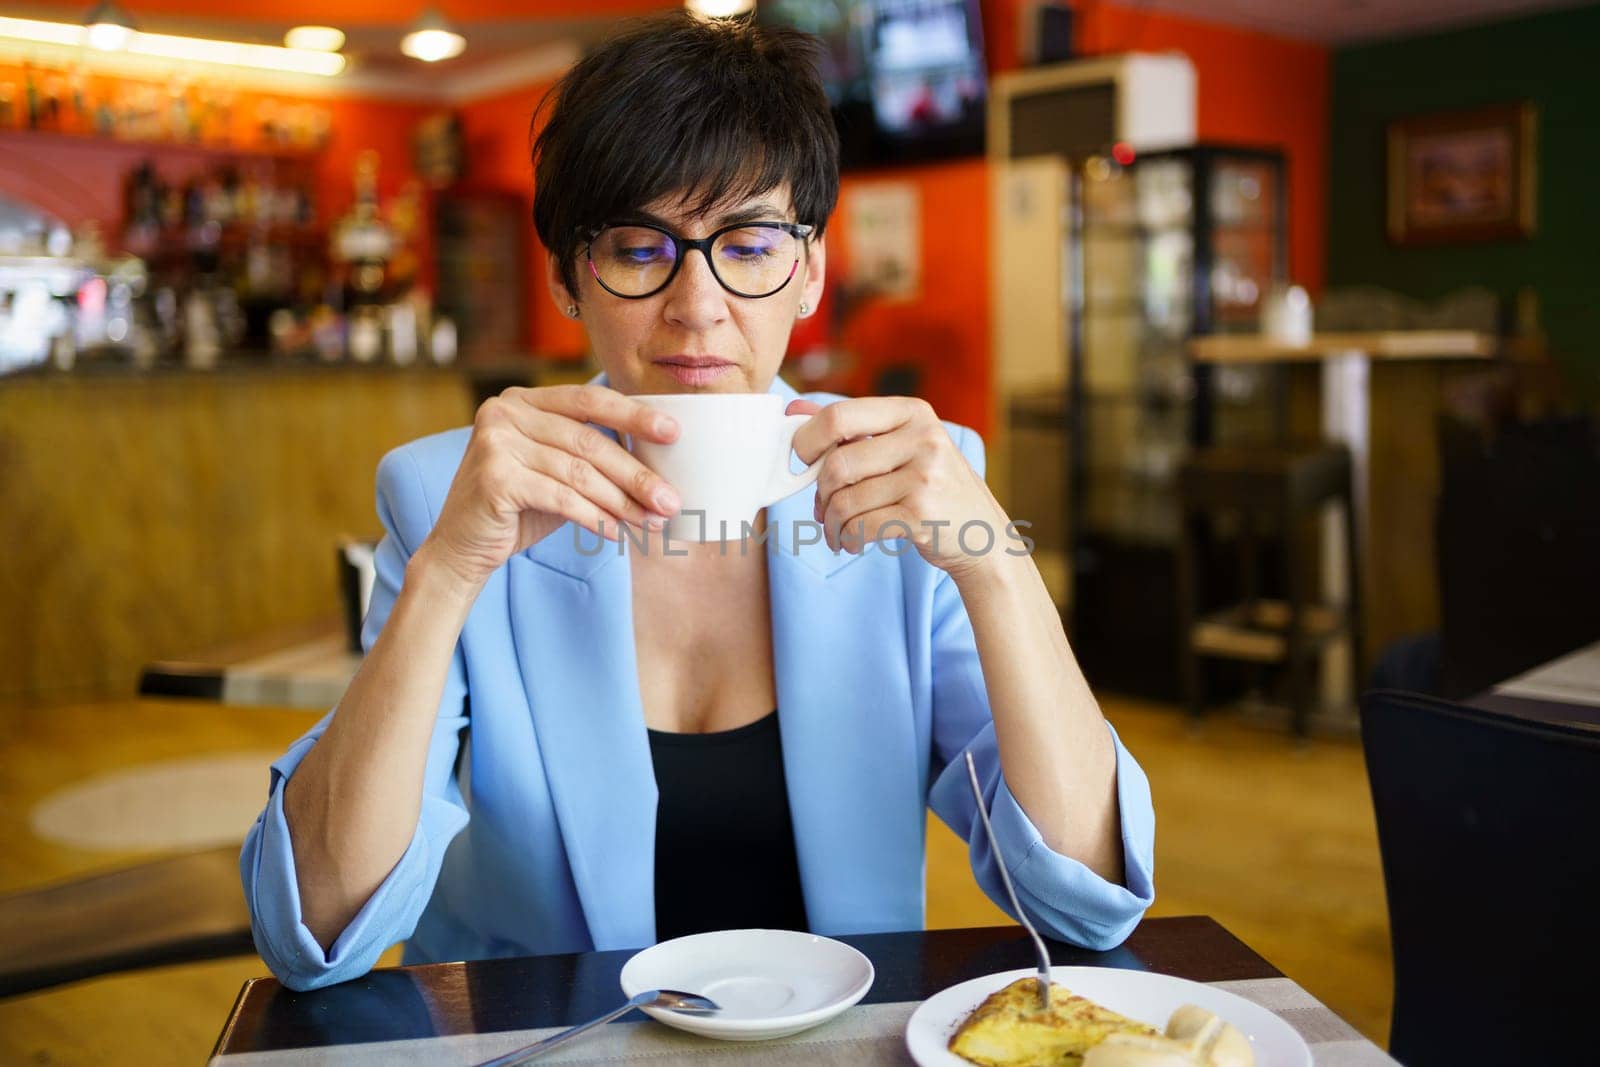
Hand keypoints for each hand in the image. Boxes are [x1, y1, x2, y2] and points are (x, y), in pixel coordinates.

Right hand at [423, 385, 681, 588]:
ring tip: (651, 522)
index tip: (674, 432)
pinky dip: (595, 517)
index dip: (634, 415)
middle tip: (670, 499)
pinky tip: (617, 533)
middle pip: (588, 441)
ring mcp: (495, 442)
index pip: (588, 400)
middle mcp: (504, 412)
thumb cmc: (518, 509)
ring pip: (578, 472)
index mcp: (521, 400)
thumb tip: (659, 472)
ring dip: (622, 502)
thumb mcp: (557, 474)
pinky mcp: (494, 478)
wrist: (462, 548)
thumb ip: (592, 458)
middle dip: (636, 473)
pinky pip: (561, 498)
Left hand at [787, 396, 1013, 579]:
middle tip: (822, 509)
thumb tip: (794, 410)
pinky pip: (860, 526)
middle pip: (837, 463)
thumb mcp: (901, 447)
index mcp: (913, 412)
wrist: (983, 536)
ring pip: (845, 500)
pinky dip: (847, 539)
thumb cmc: (933, 488)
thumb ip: (851, 428)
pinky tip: (852, 542)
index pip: (839, 416)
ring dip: (832, 523)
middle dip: (820, 493)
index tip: (802, 461)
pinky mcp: (922, 515)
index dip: (807, 440)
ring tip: (838, 531)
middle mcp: (923, 439)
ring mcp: (925, 477)